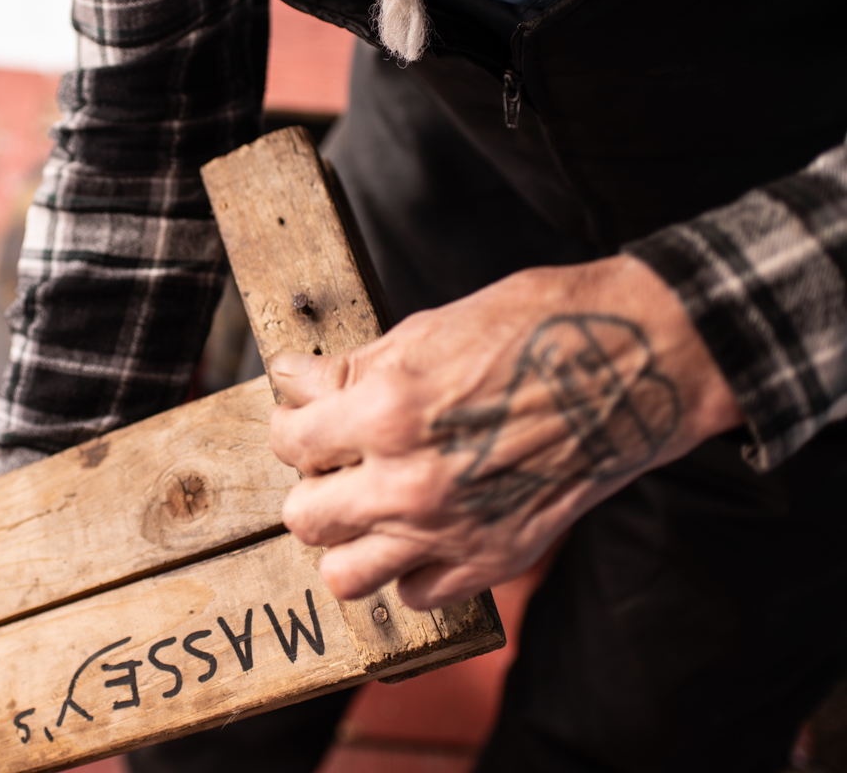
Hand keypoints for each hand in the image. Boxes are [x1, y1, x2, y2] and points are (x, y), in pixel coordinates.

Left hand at [270, 255, 742, 609]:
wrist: (633, 365)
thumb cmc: (537, 332)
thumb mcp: (425, 330)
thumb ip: (351, 370)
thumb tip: (294, 381)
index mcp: (386, 414)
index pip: (291, 442)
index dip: (294, 428)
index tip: (306, 422)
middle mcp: (410, 483)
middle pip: (305, 518)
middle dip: (314, 487)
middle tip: (336, 465)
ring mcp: (450, 531)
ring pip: (346, 576)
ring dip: (349, 543)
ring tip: (368, 510)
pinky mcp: (493, 560)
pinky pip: (415, 594)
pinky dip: (411, 570)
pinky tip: (423, 532)